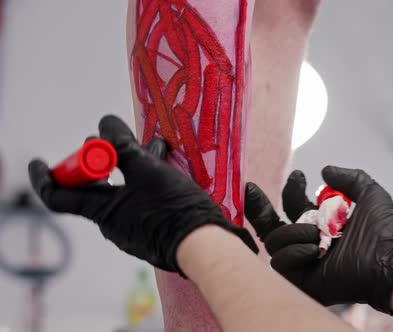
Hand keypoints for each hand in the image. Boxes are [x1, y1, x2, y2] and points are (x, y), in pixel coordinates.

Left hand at [29, 115, 256, 274]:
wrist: (204, 244)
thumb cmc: (172, 207)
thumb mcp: (147, 169)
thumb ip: (123, 145)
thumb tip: (105, 123)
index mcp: (103, 212)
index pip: (59, 196)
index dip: (45, 176)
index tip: (39, 160)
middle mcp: (113, 224)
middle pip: (95, 187)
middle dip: (101, 159)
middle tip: (111, 141)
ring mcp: (134, 229)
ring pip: (124, 191)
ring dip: (132, 166)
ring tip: (155, 146)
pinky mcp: (154, 230)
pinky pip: (141, 201)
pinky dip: (147, 181)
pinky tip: (168, 166)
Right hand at [244, 167, 392, 313]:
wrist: (389, 259)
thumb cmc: (385, 230)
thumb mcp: (369, 193)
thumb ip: (350, 178)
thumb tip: (325, 170)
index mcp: (322, 226)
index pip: (293, 208)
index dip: (290, 190)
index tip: (300, 177)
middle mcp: (309, 243)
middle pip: (271, 227)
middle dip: (259, 208)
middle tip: (253, 190)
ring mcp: (304, 263)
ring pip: (274, 242)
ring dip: (294, 232)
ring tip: (317, 234)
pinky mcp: (303, 281)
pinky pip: (280, 263)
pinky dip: (294, 252)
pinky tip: (313, 250)